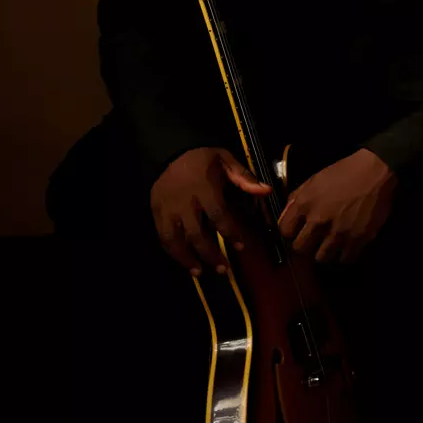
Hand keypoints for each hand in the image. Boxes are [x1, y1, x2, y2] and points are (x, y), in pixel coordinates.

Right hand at [150, 146, 271, 275]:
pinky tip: (182, 260)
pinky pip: (162, 236)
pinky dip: (172, 251)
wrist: (169, 149)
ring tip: (200, 272)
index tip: (241, 247)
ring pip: (175, 240)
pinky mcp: (156, 211)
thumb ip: (244, 177)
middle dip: (210, 254)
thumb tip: (266, 191)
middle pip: (197, 234)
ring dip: (187, 259)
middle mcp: (184, 201)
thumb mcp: (224, 159)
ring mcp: (167, 208)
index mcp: (204, 187)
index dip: (231, 233)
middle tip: (223, 269)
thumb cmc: (201, 157)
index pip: (219, 216)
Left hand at [277, 148, 397, 263]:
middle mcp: (319, 221)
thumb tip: (286, 215)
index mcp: (306, 203)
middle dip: (304, 245)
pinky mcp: (358, 240)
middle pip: (300, 249)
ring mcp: (338, 233)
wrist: (375, 172)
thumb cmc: (344, 172)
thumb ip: (297, 198)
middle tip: (311, 240)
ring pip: (321, 258)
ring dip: (323, 252)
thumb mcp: (315, 180)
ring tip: (329, 245)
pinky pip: (344, 259)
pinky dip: (343, 255)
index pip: (284, 231)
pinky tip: (345, 246)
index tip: (296, 231)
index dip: (289, 232)